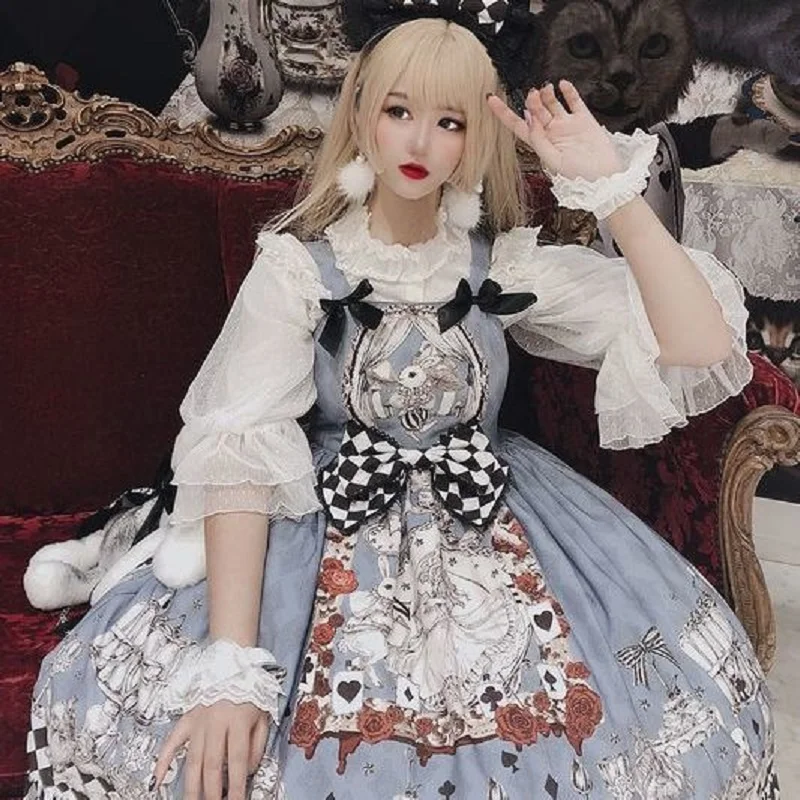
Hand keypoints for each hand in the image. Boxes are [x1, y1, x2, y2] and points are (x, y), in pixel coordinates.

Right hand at [153, 701, 269, 799]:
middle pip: (212, 764)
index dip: (237, 785)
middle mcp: (216, 723)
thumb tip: (246, 771)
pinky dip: (163, 761)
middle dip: (212, 791)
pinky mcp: (186, 719)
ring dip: (191, 786)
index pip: (237, 760)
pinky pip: (172, 742)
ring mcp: (198, 722)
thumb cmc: (250, 692)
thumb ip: (257, 745)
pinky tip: (158, 780)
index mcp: (238, 721)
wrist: (233, 664)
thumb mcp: (262, 716)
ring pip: (192, 760)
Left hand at [488, 80, 621, 180]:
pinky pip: (574, 101)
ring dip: (546, 94)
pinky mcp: (584, 120)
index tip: (490, 99)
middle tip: (533, 93)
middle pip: (535, 111)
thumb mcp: (553, 160)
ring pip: (552, 103)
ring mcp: (567, 125)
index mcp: (540, 144)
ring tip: (545, 88)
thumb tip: (529, 117)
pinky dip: (568, 91)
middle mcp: (551, 133)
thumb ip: (539, 139)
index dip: (503, 113)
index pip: (517, 125)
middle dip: (531, 101)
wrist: (604, 179)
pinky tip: (562, 84)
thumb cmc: (579, 177)